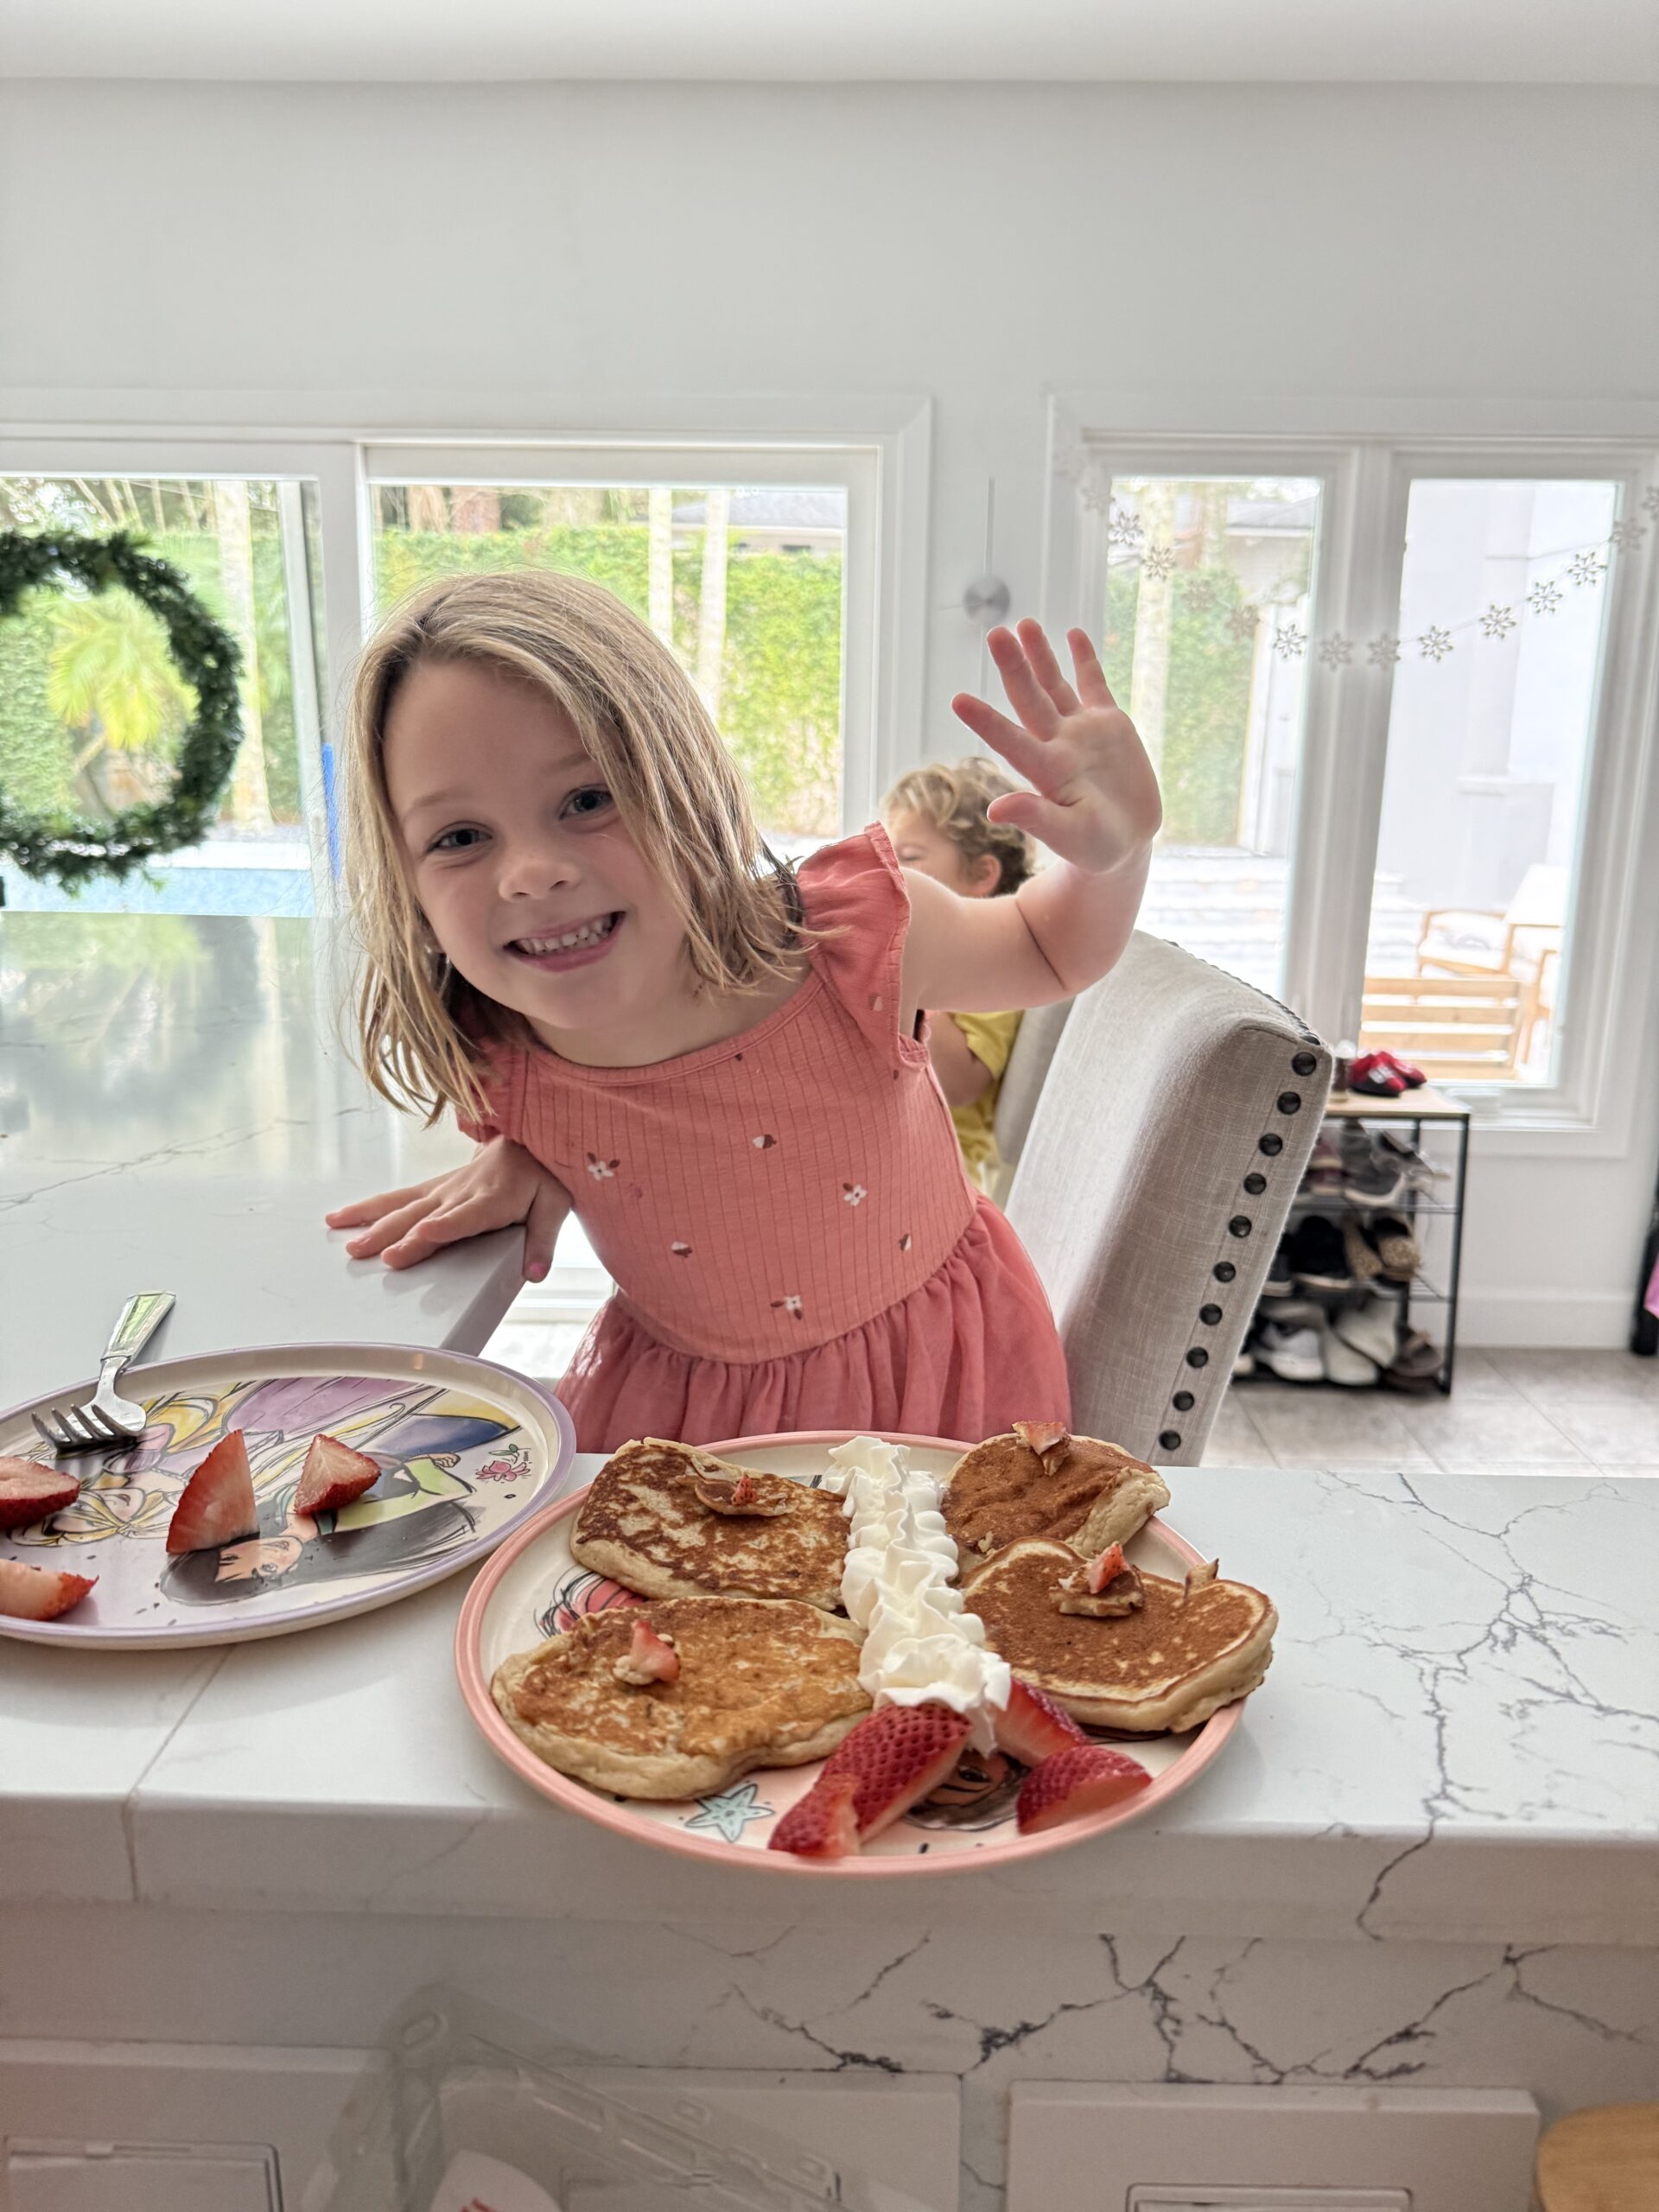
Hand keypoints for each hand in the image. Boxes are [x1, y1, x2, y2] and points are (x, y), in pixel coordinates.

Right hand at [325, 1136, 570, 1276]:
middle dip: (399, 1235)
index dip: (443, 1227)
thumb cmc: (543, 1178)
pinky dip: (368, 1207)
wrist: (530, 1139)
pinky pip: (398, 1197)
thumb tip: (533, 1273)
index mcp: (493, 1200)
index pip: (465, 1216)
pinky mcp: (433, 1187)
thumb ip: (544, 1241)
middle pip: (426, 1216)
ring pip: (403, 1206)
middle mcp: (462, 1193)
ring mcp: (444, 1189)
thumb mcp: (556, 1206)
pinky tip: (341, 1217)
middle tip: (373, 1255)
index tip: (421, 1236)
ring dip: (374, 1224)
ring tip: (347, 1243)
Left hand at [952, 621, 1161, 874]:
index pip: (1012, 741)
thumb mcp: (1071, 837)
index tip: (958, 700)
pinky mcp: (1110, 726)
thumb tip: (995, 809)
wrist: (1126, 843)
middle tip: (995, 634)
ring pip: (1056, 685)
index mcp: (1047, 772)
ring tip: (1024, 623)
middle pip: (1031, 700)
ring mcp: (1082, 732)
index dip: (987, 722)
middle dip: (1015, 667)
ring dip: (1040, 656)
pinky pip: (1094, 686)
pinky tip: (1072, 634)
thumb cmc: (1095, 850)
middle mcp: (1058, 745)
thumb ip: (1037, 819)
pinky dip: (1086, 660)